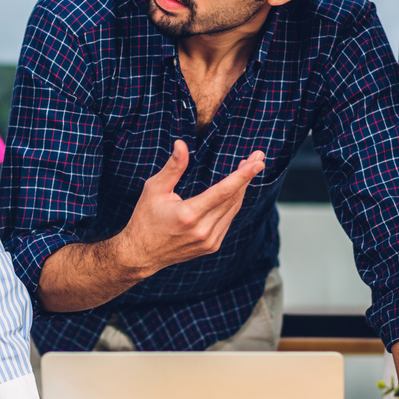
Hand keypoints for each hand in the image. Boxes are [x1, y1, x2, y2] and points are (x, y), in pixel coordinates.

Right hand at [116, 141, 265, 275]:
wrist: (141, 254)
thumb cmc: (145, 218)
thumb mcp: (154, 189)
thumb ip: (173, 167)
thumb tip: (181, 144)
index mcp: (189, 215)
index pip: (224, 192)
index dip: (243, 175)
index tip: (258, 162)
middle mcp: (203, 230)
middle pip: (233, 199)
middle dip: (247, 176)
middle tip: (257, 157)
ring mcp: (209, 241)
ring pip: (233, 209)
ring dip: (242, 189)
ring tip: (248, 168)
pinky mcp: (211, 246)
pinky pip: (228, 220)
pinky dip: (233, 203)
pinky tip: (235, 190)